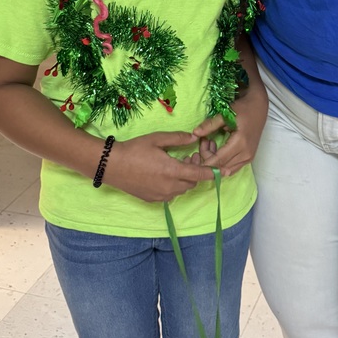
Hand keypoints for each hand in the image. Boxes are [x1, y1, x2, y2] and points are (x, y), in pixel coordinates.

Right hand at [104, 130, 221, 201]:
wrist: (112, 166)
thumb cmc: (134, 149)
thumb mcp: (157, 139)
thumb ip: (178, 139)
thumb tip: (195, 138)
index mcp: (173, 171)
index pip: (200, 174)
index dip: (214, 173)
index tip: (226, 171)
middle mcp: (169, 187)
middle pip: (192, 182)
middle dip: (195, 172)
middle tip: (188, 157)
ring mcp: (161, 195)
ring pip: (182, 189)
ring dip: (184, 179)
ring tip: (175, 164)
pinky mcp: (153, 200)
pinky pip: (170, 194)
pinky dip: (173, 185)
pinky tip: (164, 173)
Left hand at [192, 88, 267, 175]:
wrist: (259, 108)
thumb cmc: (243, 109)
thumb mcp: (225, 114)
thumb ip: (210, 125)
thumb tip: (194, 133)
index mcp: (240, 143)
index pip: (218, 160)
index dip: (204, 161)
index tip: (194, 154)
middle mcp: (246, 154)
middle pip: (221, 167)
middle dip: (208, 159)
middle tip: (203, 141)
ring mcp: (249, 158)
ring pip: (226, 170)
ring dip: (215, 162)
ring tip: (210, 144)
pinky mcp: (249, 158)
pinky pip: (232, 167)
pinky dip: (222, 162)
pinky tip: (217, 150)